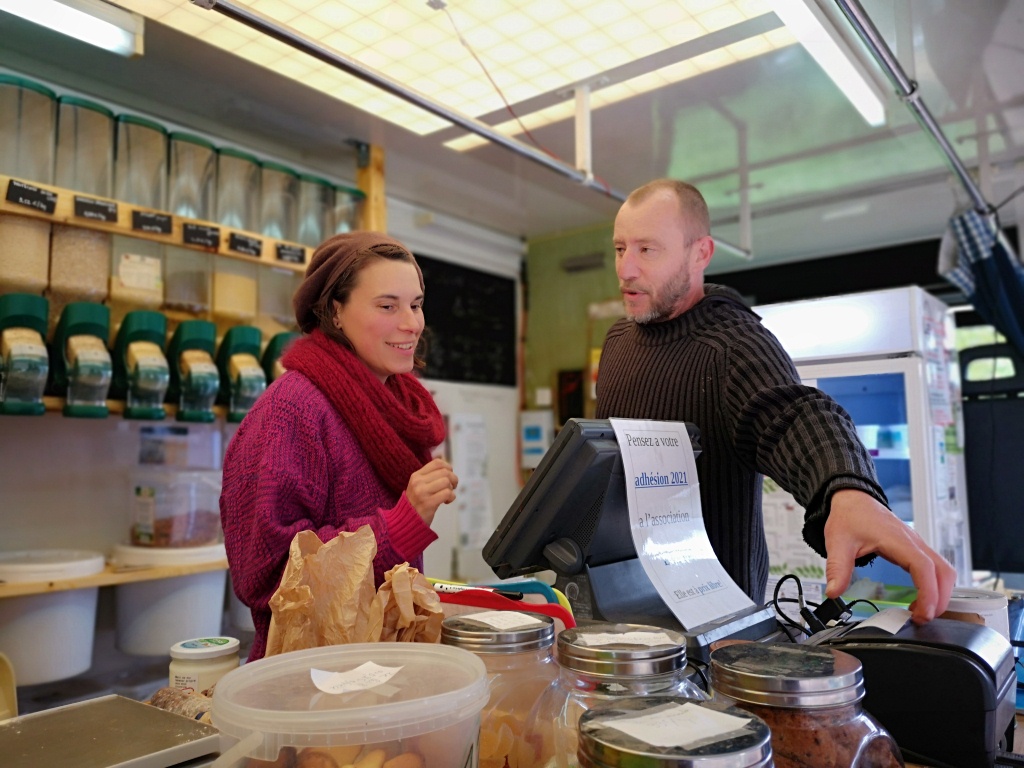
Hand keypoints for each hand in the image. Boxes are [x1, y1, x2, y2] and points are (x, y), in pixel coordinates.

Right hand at [406, 457, 458, 525]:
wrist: (406, 522)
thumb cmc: (417, 503)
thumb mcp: (419, 486)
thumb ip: (430, 477)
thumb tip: (448, 469)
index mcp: (416, 475)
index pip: (437, 462)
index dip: (448, 467)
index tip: (449, 475)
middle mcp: (418, 482)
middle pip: (445, 472)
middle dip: (453, 479)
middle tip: (452, 487)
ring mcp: (422, 492)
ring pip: (446, 482)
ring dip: (451, 489)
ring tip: (447, 495)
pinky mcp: (428, 503)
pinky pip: (447, 493)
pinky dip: (451, 497)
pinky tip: (446, 502)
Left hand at [823, 489, 955, 623]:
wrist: (853, 499)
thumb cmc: (849, 516)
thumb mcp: (838, 542)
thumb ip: (837, 569)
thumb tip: (834, 593)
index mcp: (898, 540)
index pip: (924, 567)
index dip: (928, 593)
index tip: (924, 613)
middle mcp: (913, 542)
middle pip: (943, 572)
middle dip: (940, 598)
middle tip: (923, 619)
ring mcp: (917, 544)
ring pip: (944, 570)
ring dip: (940, 593)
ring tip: (921, 611)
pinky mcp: (915, 548)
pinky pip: (935, 568)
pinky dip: (934, 585)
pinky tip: (919, 598)